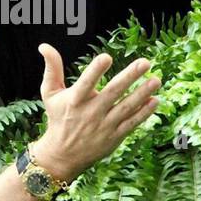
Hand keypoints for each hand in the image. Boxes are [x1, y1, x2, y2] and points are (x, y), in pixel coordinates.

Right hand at [30, 43, 160, 183]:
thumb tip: (44, 46)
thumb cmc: (58, 118)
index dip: (95, 70)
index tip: (106, 57)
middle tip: (145, 62)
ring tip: (156, 80)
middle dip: (130, 76)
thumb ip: (52, 69)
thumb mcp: (49, 93)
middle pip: (113, 92)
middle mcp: (91, 112)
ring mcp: (104, 125)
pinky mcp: (114, 137)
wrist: (63, 155)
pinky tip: (155, 100)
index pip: (86, 83)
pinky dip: (144, 113)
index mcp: (75, 100)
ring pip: (127, 107)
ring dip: (143, 93)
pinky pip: (132, 123)